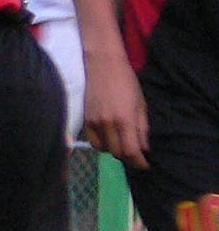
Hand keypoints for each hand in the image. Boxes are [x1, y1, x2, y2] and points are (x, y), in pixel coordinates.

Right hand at [83, 53, 149, 167]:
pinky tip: (108, 138)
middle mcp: (108, 124)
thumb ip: (142, 128)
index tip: (145, 165)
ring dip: (114, 150)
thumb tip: (143, 148)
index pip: (131, 151)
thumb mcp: (141, 105)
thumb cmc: (127, 83)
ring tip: (122, 144)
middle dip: (129, 157)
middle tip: (136, 154)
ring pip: (104, 149)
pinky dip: (102, 144)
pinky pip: (93, 141)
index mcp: (125, 120)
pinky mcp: (86, 120)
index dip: (139, 162)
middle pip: (117, 153)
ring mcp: (95, 123)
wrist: (103, 66)